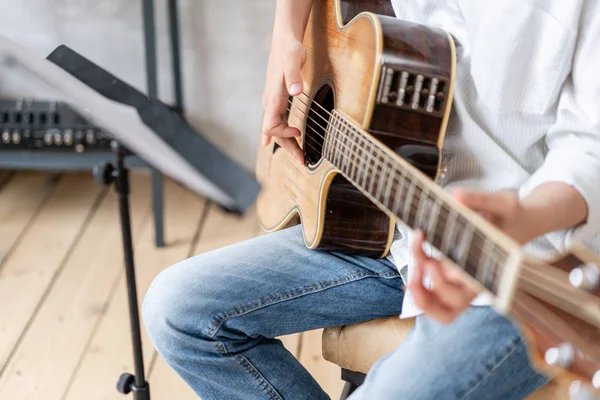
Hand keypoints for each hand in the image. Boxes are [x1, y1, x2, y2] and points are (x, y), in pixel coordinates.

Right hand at [260, 37, 305, 164]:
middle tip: (303, 161)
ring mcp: (272, 103)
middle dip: (288, 147)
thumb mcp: (293, 61)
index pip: (271, 126)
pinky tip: (279, 142)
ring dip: (287, 143)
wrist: (284, 41)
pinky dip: (282, 134)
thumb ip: (293, 76)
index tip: (299, 132)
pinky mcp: (277, 100)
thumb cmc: (289, 51)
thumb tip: (295, 91)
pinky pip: (276, 122)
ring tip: (300, 155)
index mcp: (272, 98)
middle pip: (274, 133)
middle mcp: (270, 103)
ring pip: (276, 129)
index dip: (283, 134)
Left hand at [408, 189, 532, 323]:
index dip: (447, 281)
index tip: (432, 262)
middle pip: (453, 305)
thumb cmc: (512, 215)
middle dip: (430, 289)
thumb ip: (480, 199)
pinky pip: (434, 295)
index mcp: (492, 267)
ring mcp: (464, 283)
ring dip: (421, 296)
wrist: (521, 221)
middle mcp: (477, 280)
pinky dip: (420, 287)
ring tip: (413, 270)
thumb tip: (456, 196)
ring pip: (441, 308)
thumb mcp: (503, 202)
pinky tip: (413, 262)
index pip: (469, 285)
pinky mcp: (453, 277)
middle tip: (422, 264)